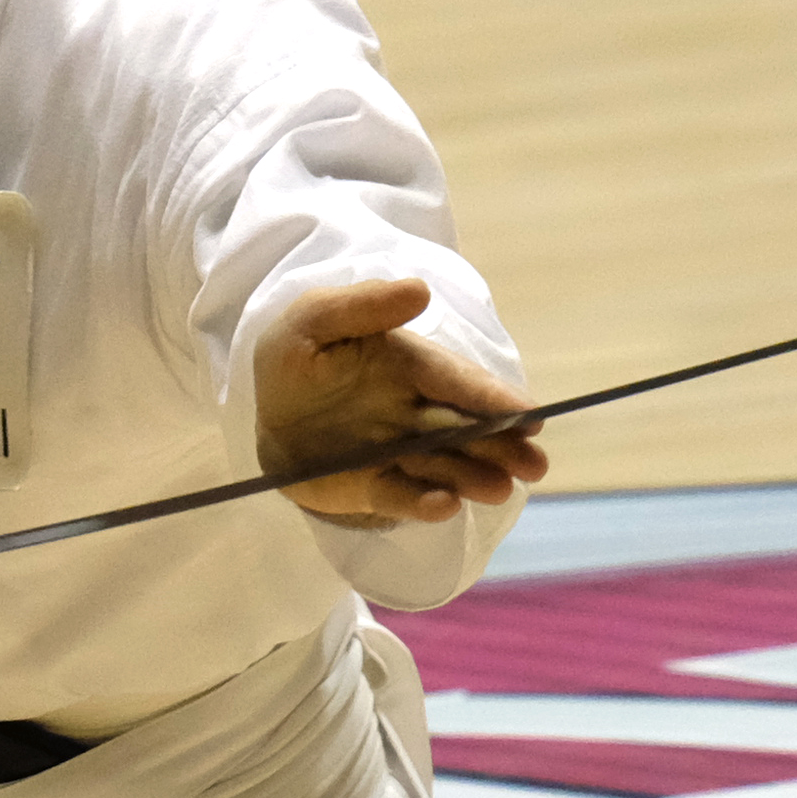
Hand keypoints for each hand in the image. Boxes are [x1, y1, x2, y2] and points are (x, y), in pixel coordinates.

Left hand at [255, 276, 546, 530]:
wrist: (261, 410)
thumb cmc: (296, 356)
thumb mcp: (316, 318)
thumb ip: (364, 306)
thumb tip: (420, 291)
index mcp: (410, 366)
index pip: (458, 382)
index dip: (494, 398)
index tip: (531, 414)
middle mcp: (414, 412)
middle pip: (465, 430)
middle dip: (502, 446)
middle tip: (535, 465)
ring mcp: (395, 453)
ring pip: (443, 466)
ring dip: (472, 477)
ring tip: (499, 489)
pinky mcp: (370, 488)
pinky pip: (399, 497)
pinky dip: (422, 503)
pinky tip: (445, 506)